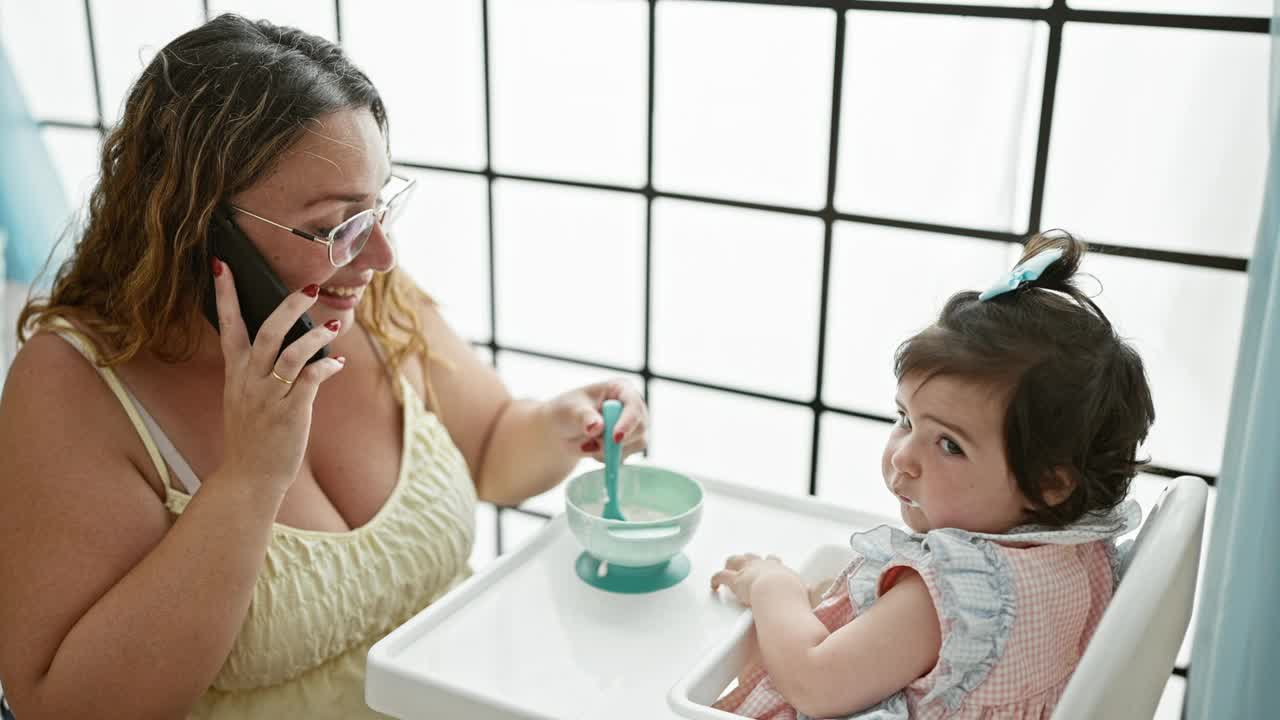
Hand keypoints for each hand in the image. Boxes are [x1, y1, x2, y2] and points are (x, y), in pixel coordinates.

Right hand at [211, 259, 345, 497]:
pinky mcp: (290, 412)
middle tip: (310, 286)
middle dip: (288, 306)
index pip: (227, 326)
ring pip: (291, 353)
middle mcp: (249, 381)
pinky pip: (310, 380)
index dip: (225, 295)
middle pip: (266, 332)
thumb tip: (289, 345)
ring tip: (333, 323)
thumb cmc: (252, 435)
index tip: (222, 264)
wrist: (250, 477)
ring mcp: (269, 397)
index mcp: (236, 373)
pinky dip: (326, 365)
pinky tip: (337, 361)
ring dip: (315, 335)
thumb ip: (259, 371)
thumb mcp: (244, 398)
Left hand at [546, 378, 647, 459]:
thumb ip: (585, 416)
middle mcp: (632, 406)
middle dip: (617, 440)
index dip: (627, 422)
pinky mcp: (630, 443)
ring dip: (612, 450)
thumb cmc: (567, 412)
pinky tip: (595, 450)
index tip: (615, 438)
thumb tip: (597, 426)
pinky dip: (610, 457)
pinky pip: (627, 455)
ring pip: (637, 443)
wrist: (562, 431)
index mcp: (621, 389)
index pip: (633, 405)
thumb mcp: (572, 410)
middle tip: (594, 442)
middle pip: (640, 427)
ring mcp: (634, 425)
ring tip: (590, 443)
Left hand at [711, 553, 802, 607]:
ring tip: (728, 567)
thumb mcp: (804, 592)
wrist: (779, 592)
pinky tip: (713, 585)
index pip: (774, 562)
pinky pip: (721, 576)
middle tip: (746, 565)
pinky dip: (715, 579)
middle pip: (754, 557)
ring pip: (736, 560)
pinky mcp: (735, 580)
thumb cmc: (792, 594)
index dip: (770, 564)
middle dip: (750, 560)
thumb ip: (808, 592)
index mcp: (780, 569)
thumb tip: (817, 591)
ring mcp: (748, 571)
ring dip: (731, 564)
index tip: (769, 566)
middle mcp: (763, 566)